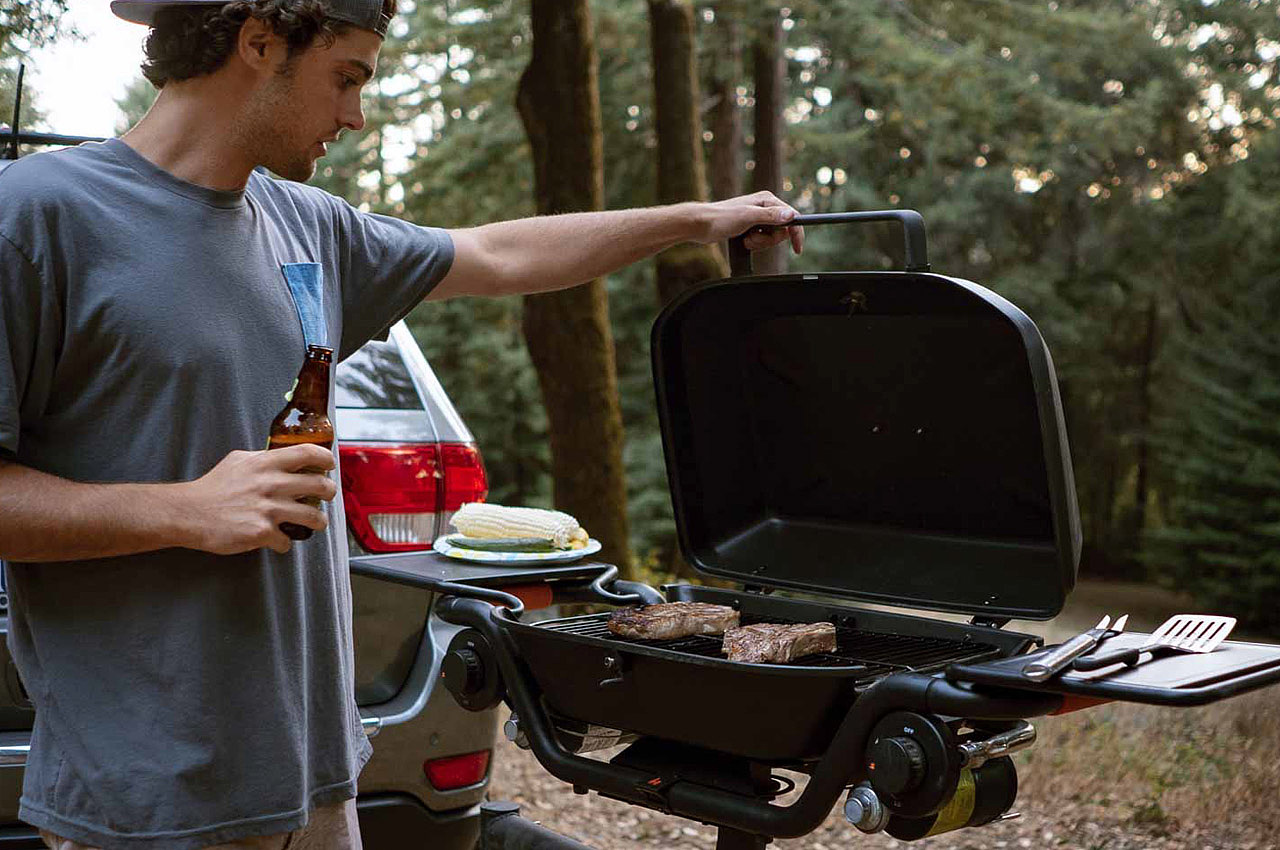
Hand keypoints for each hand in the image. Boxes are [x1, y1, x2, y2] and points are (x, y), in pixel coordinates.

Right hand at [176, 445, 337, 554]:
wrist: (188, 512)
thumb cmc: (212, 487)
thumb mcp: (238, 461)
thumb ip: (263, 459)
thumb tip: (282, 457)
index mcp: (266, 463)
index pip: (307, 452)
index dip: (325, 458)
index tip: (329, 465)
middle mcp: (271, 484)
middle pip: (320, 485)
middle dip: (330, 492)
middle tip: (328, 495)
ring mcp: (268, 509)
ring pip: (314, 517)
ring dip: (319, 522)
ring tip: (316, 523)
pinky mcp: (262, 532)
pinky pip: (287, 541)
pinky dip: (284, 543)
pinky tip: (277, 540)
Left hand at [695, 191, 804, 254]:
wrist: (701, 226)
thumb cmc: (721, 218)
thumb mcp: (748, 217)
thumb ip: (770, 216)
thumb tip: (790, 215)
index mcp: (767, 200)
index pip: (791, 217)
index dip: (795, 233)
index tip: (797, 248)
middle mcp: (764, 207)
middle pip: (781, 231)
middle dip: (768, 240)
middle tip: (753, 237)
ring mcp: (757, 218)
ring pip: (771, 238)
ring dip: (759, 243)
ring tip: (745, 238)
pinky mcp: (750, 227)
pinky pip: (761, 241)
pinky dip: (754, 244)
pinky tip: (743, 240)